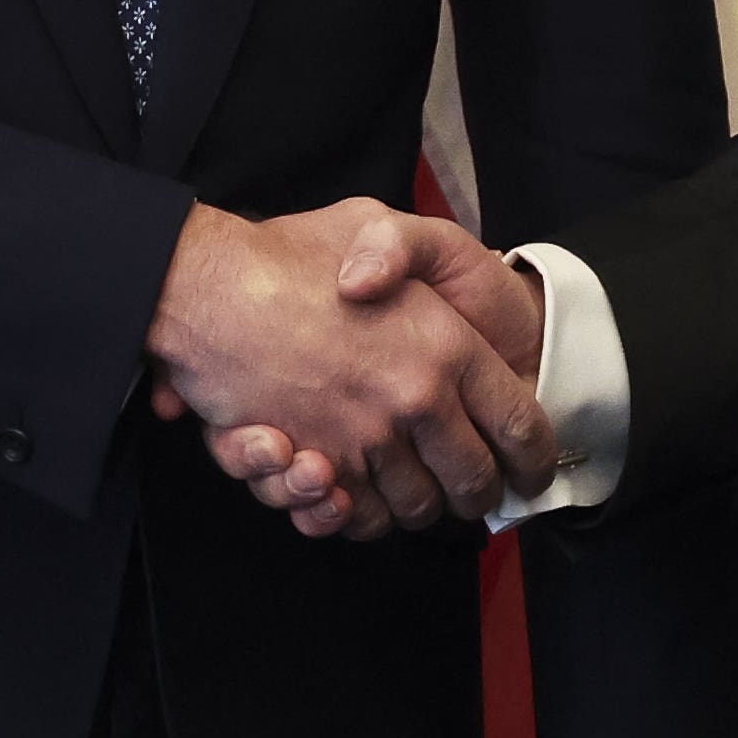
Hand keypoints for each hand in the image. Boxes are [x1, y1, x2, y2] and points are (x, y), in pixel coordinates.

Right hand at [141, 201, 554, 538]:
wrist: (204, 288)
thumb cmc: (288, 252)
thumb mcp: (370, 219)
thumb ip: (413, 248)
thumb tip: (422, 295)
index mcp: (446, 345)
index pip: (520, 424)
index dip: (533, 456)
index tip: (531, 471)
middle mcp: (413, 399)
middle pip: (473, 481)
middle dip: (479, 495)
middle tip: (474, 490)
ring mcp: (364, 438)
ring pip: (417, 507)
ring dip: (419, 507)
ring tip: (416, 488)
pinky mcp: (316, 467)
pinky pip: (358, 518)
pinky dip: (360, 517)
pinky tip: (353, 494)